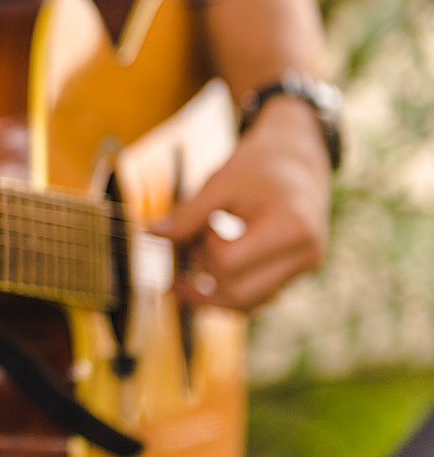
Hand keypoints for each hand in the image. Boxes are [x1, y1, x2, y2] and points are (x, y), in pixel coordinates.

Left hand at [153, 96, 331, 310]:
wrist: (300, 152)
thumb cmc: (261, 162)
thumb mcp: (220, 182)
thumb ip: (188, 214)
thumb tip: (152, 236)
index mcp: (289, 228)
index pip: (228, 263)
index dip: (203, 248)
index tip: (201, 225)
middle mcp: (304, 254)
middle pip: (237, 294)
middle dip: (202, 280)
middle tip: (181, 258)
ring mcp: (304, 266)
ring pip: (247, 304)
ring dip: (211, 293)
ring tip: (184, 272)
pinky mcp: (296, 271)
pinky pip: (257, 296)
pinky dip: (228, 289)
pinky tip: (204, 273)